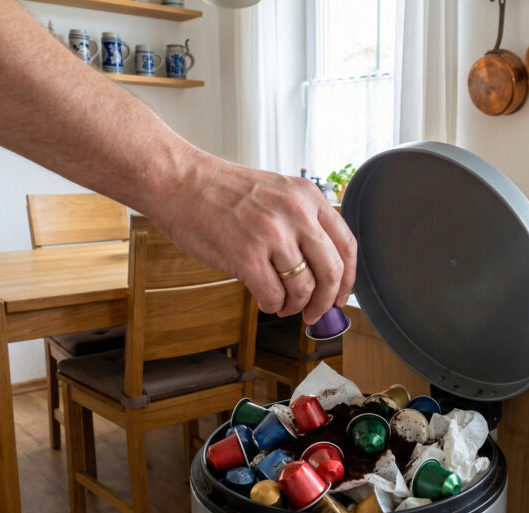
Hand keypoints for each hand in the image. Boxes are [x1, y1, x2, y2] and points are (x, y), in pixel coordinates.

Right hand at [150, 155, 356, 324]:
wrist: (180, 182)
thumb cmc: (222, 191)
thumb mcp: (277, 192)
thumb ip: (302, 222)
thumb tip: (321, 270)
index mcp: (308, 197)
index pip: (347, 245)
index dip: (348, 279)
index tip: (340, 296)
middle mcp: (296, 214)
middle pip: (332, 272)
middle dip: (326, 302)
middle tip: (315, 313)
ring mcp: (272, 235)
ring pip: (303, 288)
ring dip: (296, 306)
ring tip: (284, 305)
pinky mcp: (246, 256)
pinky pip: (274, 296)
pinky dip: (273, 306)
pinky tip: (266, 301)